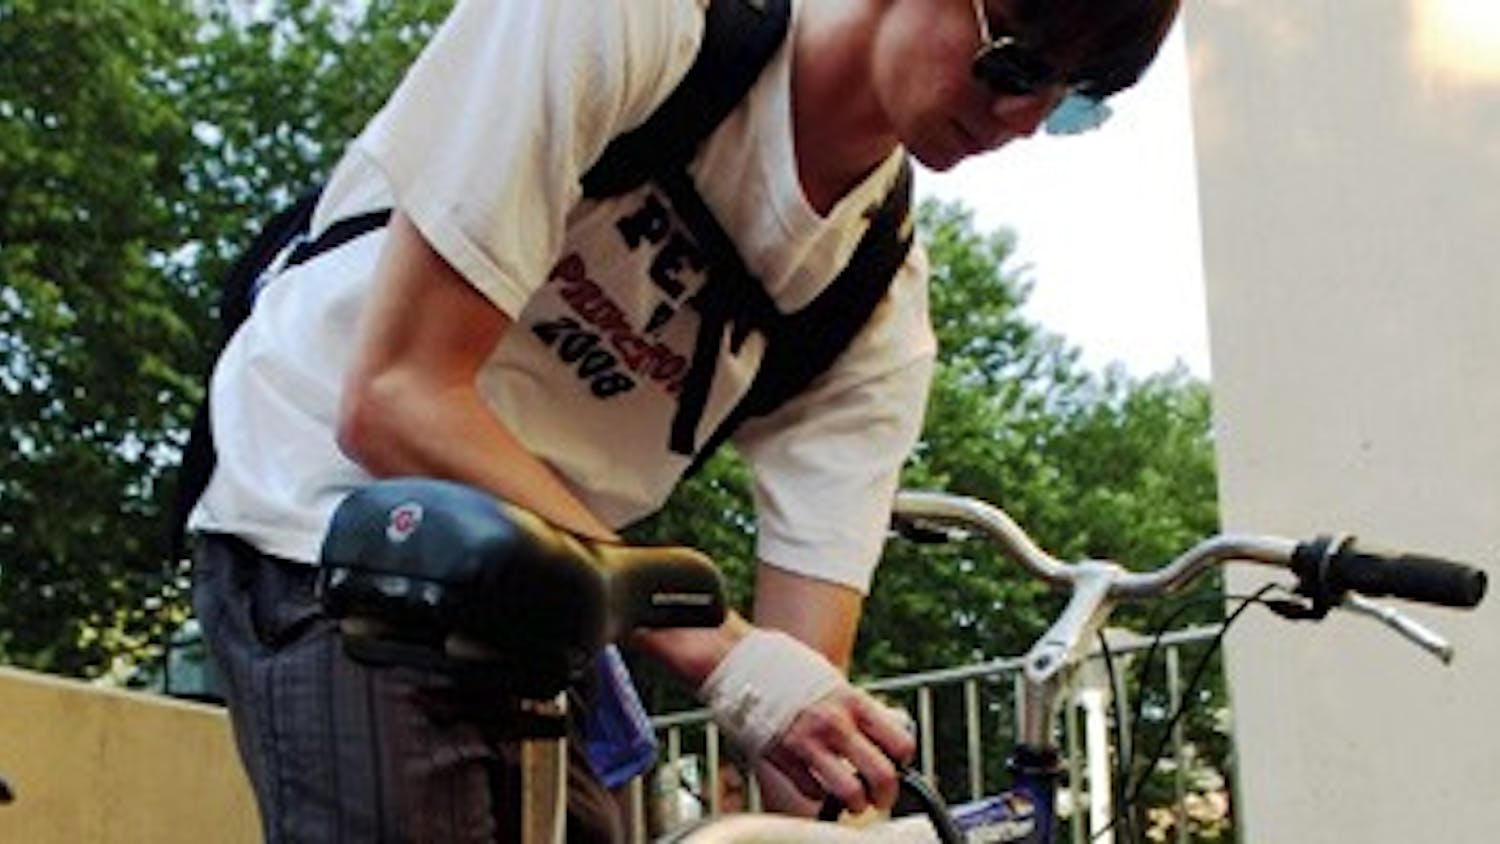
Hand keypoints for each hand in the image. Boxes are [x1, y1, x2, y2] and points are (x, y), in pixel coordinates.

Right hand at [761, 685, 915, 814]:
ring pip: (849, 793)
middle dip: (886, 795)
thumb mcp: (838, 684)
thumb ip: (862, 709)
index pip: (900, 743)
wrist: (746, 664)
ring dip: (855, 803)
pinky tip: (819, 783)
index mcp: (854, 702)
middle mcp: (835, 724)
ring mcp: (808, 743)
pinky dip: (820, 794)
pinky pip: (812, 791)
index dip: (903, 761)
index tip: (897, 765)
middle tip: (881, 797)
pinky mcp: (783, 757)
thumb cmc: (793, 671)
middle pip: (882, 775)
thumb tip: (892, 728)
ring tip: (852, 800)